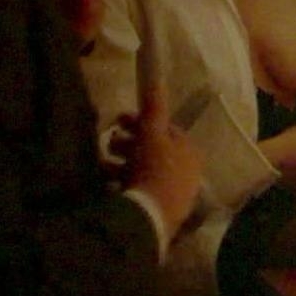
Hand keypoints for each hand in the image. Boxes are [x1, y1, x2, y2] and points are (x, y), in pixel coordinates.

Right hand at [117, 91, 202, 236]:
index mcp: (191, 152)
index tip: (120, 121)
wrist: (149, 217)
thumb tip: (156, 77)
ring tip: (104, 163)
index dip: (142, 123)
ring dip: (122, 162)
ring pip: (145, 169)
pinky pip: (141, 188)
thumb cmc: (154, 169)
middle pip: (154, 149)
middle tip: (110, 141)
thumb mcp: (152, 134)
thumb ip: (154, 108)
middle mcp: (188, 172)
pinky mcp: (161, 210)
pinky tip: (107, 181)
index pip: (166, 129)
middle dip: (129, 142)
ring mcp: (176, 193)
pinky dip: (124, 181)